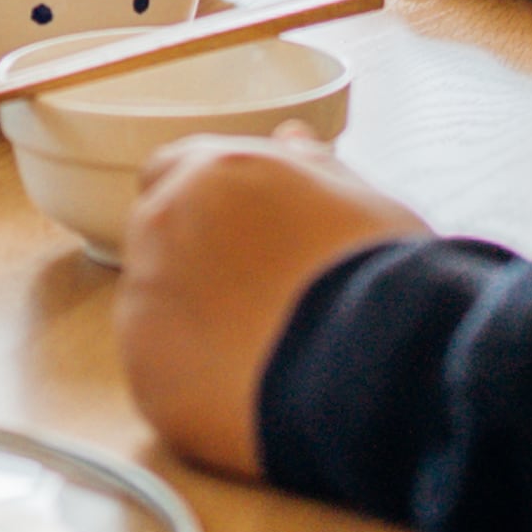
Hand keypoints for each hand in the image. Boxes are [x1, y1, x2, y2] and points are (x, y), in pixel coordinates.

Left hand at [115, 134, 429, 478]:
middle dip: (198, 261)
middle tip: (261, 301)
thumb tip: (292, 139)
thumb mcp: (361, 203)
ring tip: (264, 353)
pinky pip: (159, 368)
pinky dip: (192, 379)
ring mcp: (148, 299)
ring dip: (193, 320)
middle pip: (160, 237)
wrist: (381, 371)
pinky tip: (246, 392)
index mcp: (214, 171)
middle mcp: (165, 224)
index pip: (169, 171)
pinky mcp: (146, 372)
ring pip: (154, 304)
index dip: (205, 204)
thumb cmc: (384, 278)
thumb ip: (313, 167)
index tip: (241, 237)